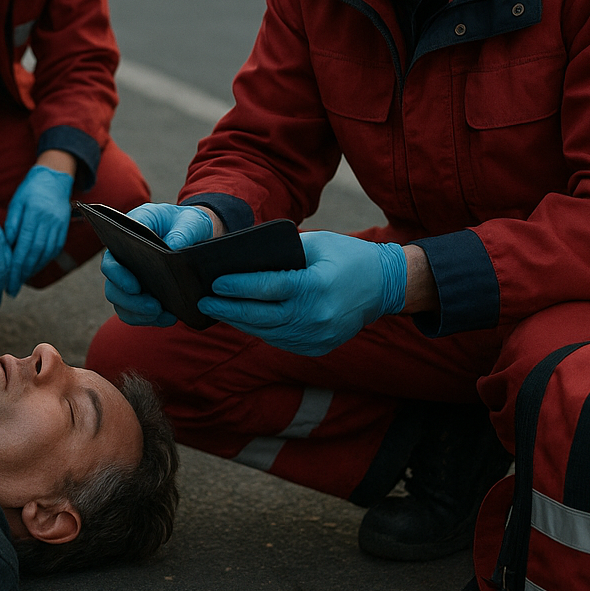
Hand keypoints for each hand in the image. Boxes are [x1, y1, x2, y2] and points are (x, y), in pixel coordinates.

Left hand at [3, 164, 73, 294]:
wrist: (55, 178)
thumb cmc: (30, 190)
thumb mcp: (17, 202)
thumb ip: (12, 223)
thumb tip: (7, 246)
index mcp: (35, 214)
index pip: (24, 246)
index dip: (16, 266)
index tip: (7, 281)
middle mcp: (49, 222)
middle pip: (35, 253)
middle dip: (23, 273)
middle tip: (12, 288)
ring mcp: (59, 226)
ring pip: (46, 254)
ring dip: (33, 269)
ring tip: (21, 280)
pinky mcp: (64, 229)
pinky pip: (54, 249)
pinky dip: (44, 261)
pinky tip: (34, 267)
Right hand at [99, 203, 216, 327]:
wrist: (196, 234)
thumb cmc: (187, 222)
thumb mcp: (190, 221)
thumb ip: (183, 231)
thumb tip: (173, 249)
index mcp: (127, 237)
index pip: (111, 259)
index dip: (118, 275)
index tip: (135, 286)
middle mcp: (123, 261)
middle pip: (113, 288)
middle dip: (131, 302)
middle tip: (154, 306)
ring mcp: (131, 280)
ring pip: (123, 304)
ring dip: (140, 314)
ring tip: (165, 316)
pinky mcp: (142, 295)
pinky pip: (137, 314)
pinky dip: (150, 319)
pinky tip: (168, 318)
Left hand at [198, 231, 407, 355]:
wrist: (384, 286)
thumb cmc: (347, 257)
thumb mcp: (317, 243)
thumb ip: (282, 253)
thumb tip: (243, 261)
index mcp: (315, 286)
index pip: (267, 288)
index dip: (237, 286)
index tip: (214, 283)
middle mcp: (315, 315)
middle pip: (261, 316)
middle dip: (228, 309)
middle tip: (204, 301)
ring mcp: (318, 335)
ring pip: (268, 332)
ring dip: (240, 322)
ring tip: (218, 311)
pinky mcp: (318, 347)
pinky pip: (281, 341)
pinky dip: (260, 331)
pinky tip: (243, 321)